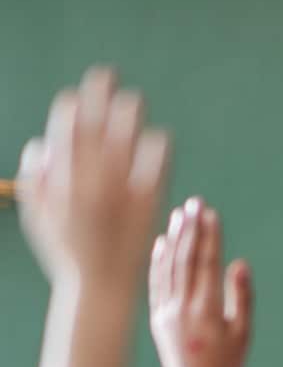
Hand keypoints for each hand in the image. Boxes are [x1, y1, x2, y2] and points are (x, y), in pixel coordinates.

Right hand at [17, 66, 168, 289]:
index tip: (76, 96)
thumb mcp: (37, 217)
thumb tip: (41, 147)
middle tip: (108, 77)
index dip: (70, 109)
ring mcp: (118, 195)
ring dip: (127, 118)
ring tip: (134, 101)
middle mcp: (89, 183)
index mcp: (62, 183)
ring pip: (122, 145)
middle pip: (93, 129)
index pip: (63, 133)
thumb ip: (36, 180)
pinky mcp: (145, 209)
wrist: (101, 288)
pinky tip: (162, 138)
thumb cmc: (67, 255)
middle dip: (98, 99)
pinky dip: (156, 153)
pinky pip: (152, 173)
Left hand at [150, 196, 252, 366]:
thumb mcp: (243, 334)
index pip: (207, 265)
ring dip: (174, 239)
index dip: (210, 238)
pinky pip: (156, 283)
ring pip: (169, 268)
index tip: (211, 214)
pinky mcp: (157, 318)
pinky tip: (161, 243)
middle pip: (186, 260)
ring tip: (179, 215)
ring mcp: (167, 312)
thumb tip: (239, 264)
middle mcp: (183, 308)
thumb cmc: (226, 366)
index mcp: (207, 312)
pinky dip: (158, 262)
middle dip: (191, 230)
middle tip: (195, 204)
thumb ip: (241, 298)